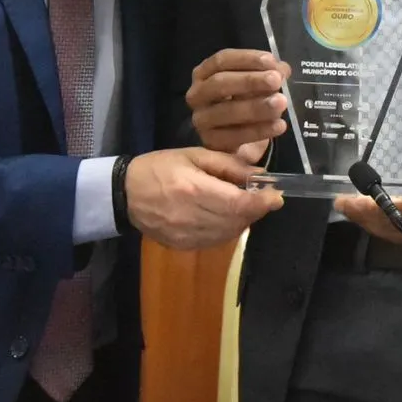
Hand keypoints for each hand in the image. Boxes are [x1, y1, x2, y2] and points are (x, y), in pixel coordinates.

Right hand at [124, 147, 283, 249]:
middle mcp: (193, 218)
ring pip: (230, 233)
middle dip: (255, 210)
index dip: (263, 202)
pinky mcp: (183, 246)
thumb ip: (228, 164)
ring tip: (242, 204)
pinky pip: (216, 241)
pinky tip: (224, 216)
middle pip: (238, 221)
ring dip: (243, 220)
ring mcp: (187, 236)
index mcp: (195, 191)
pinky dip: (228, 230)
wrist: (124, 193)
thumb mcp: (193, 155)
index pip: (240, 204)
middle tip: (261, 196)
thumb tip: (259, 173)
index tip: (276, 195)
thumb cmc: (159, 167)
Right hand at [187, 49, 290, 153]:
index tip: (271, 61)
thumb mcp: (258, 85)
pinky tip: (279, 125)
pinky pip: (234, 136)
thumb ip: (269, 74)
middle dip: (250, 81)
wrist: (242, 142)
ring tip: (281, 103)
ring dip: (256, 106)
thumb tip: (282, 70)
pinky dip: (258, 131)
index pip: (222, 60)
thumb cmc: (246, 103)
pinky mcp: (210, 142)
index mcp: (204, 73)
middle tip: (276, 80)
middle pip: (220, 83)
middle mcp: (197, 94)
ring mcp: (201, 119)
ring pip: (226, 111)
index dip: (246, 59)